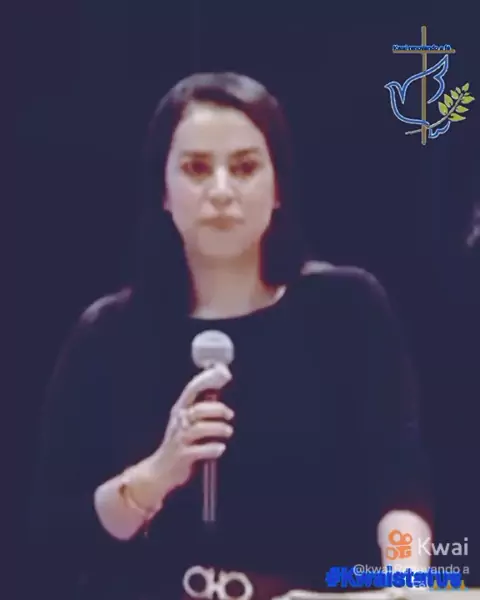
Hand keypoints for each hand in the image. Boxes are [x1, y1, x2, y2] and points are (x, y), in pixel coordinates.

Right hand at [149, 363, 233, 494]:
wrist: (160, 471)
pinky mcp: (181, 457)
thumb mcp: (185, 422)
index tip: (224, 375)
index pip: (192, 389)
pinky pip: (199, 451)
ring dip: (218, 429)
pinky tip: (220, 449)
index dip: (207, 380)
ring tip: (228, 432)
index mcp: (179, 410)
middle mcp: (178, 423)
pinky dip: (212, 449)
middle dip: (217, 409)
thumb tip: (216, 391)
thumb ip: (199, 408)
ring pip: (199, 429)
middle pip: (198, 410)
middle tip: (229, 415)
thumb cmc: (178, 444)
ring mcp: (178, 440)